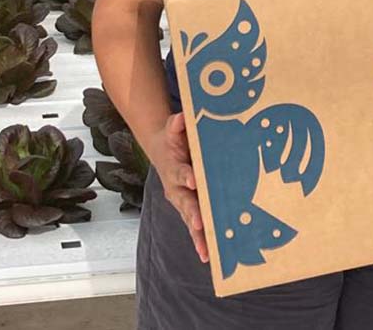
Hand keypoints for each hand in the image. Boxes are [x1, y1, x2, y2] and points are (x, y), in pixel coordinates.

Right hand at [149, 112, 208, 262]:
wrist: (162, 152)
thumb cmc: (173, 140)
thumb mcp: (173, 129)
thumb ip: (177, 124)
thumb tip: (181, 117)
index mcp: (174, 168)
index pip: (180, 172)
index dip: (186, 176)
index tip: (193, 180)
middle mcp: (176, 189)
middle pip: (184, 203)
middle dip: (192, 213)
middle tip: (199, 222)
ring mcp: (182, 201)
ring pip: (189, 220)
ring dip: (197, 235)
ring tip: (206, 251)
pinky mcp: (189, 209)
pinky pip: (196, 227)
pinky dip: (201, 240)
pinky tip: (210, 256)